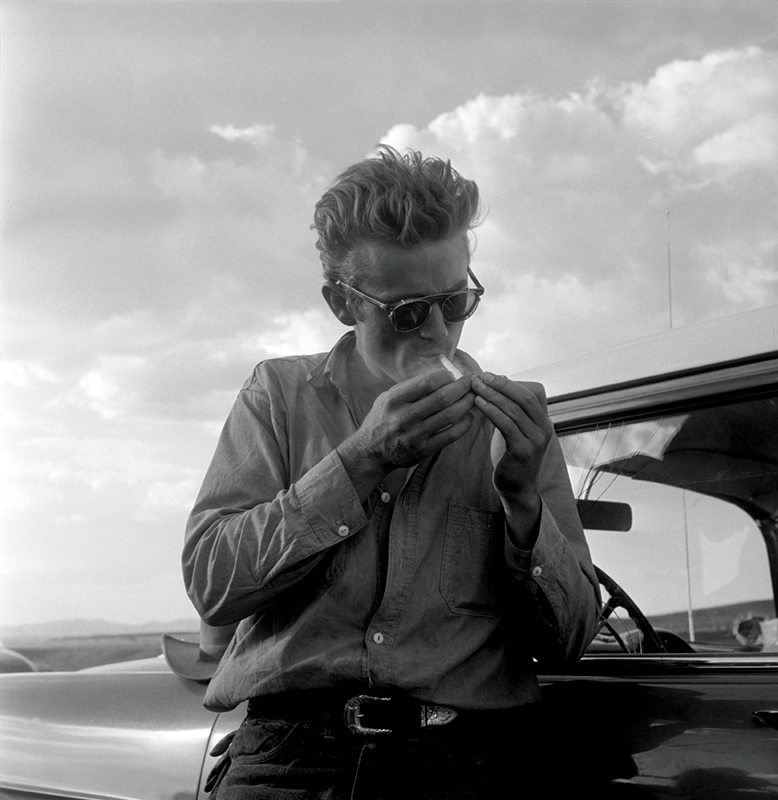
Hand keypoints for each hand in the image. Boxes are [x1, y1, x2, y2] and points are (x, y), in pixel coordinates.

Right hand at [338, 370, 474, 497]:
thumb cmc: (384, 418)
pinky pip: (451, 435)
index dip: (447, 376)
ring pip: (450, 416)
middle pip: (443, 398)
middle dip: (463, 387)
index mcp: (394, 400)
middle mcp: (403, 417)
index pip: (427, 382)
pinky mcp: (423, 450)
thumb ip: (412, 387)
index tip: (455, 374)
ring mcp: (414, 435)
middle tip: (473, 382)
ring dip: (467, 404)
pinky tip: (469, 416)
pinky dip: (465, 424)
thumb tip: (444, 375)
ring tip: (474, 397)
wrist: (370, 451)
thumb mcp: (388, 397)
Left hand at [471, 373, 551, 540]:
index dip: (508, 383)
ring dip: (492, 396)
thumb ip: (511, 410)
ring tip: (475, 388)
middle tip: (480, 377)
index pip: (529, 393)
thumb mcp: (514, 430)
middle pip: (522, 398)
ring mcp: (536, 440)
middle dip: (500, 385)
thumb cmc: (512, 457)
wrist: (517, 489)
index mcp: (543, 421)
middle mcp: (544, 428)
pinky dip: (492, 411)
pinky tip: (478, 404)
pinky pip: (507, 425)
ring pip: (513, 410)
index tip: (488, 375)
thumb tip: (500, 381)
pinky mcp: (523, 450)